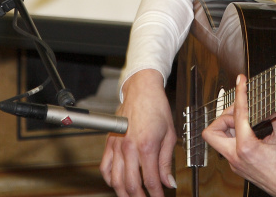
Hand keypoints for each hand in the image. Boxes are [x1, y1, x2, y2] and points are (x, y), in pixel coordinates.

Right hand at [100, 69, 176, 196]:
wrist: (141, 90)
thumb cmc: (156, 107)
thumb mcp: (170, 135)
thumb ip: (166, 161)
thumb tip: (168, 181)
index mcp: (147, 146)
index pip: (151, 181)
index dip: (156, 195)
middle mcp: (129, 148)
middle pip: (131, 185)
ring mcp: (116, 146)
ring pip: (116, 180)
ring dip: (124, 193)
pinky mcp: (109, 143)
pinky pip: (105, 168)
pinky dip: (110, 180)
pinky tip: (117, 183)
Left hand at [202, 74, 275, 196]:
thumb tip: (274, 100)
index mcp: (246, 148)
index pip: (238, 114)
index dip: (240, 93)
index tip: (241, 82)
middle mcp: (236, 157)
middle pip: (211, 132)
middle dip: (222, 117)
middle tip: (239, 109)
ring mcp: (235, 163)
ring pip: (218, 140)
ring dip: (228, 126)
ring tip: (245, 119)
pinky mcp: (238, 166)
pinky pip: (228, 147)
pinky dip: (235, 135)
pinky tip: (249, 130)